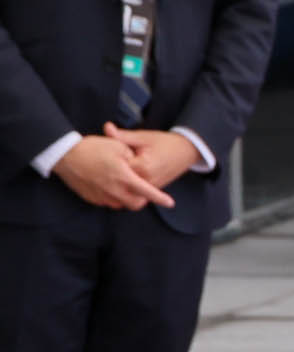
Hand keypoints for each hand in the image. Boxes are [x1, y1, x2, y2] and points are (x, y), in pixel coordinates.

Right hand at [52, 134, 174, 209]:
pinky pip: (107, 202)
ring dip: (127, 198)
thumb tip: (139, 167)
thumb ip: (133, 159)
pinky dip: (113, 196)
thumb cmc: (92, 148)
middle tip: (142, 188)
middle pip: (136, 204)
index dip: (160, 198)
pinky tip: (109, 184)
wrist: (64, 155)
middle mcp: (113, 190)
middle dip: (142, 199)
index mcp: (123, 176)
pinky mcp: (91, 198)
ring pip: (121, 205)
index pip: (147, 192)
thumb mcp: (118, 146)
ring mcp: (101, 196)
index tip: (170, 203)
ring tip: (123, 183)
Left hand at [105, 124, 202, 189]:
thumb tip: (107, 127)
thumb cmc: (165, 142)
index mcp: (143, 167)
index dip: (106, 164)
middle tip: (100, 169)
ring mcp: (151, 187)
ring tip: (107, 176)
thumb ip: (122, 136)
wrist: (187, 151)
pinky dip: (126, 188)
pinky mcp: (153, 190)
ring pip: (127, 191)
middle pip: (120, 184)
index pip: (116, 170)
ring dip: (117, 186)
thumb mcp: (143, 137)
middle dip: (109, 178)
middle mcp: (147, 180)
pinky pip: (135, 193)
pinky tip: (119, 181)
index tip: (100, 157)